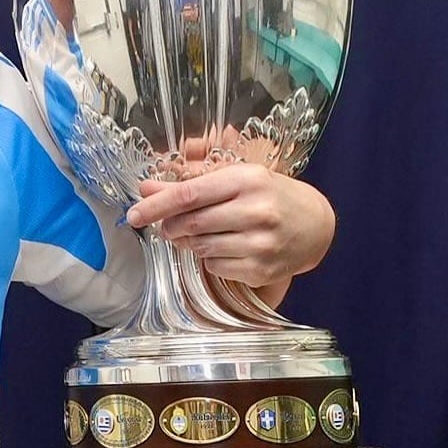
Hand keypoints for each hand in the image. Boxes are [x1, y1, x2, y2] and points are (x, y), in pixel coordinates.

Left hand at [125, 163, 334, 304]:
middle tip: (169, 225)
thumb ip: (189, 182)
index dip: (156, 206)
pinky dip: (209, 258)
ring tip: (201, 233)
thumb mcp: (234, 178)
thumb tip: (145, 188)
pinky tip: (224, 247)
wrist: (314, 224)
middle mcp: (257, 211)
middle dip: (171, 226)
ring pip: (200, 247)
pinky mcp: (262, 269)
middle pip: (190, 223)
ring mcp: (261, 244)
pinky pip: (215, 266)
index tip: (133, 214)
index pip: (189, 195)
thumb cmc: (268, 194)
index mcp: (247, 180)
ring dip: (189, 243)